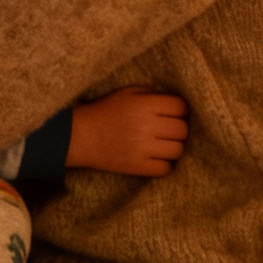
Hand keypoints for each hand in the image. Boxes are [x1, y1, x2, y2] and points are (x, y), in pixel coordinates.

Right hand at [67, 88, 188, 177]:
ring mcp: (142, 148)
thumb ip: (152, 95)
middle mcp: (146, 126)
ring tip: (162, 144)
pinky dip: (163, 164)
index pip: (180, 107)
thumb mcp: (127, 93)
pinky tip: (155, 158)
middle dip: (177, 128)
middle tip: (167, 129)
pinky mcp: (137, 167)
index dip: (179, 109)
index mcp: (144, 105)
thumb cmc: (105, 111)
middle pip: (182, 129)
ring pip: (177, 150)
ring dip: (172, 147)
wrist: (80, 136)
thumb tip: (177, 105)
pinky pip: (165, 168)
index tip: (172, 113)